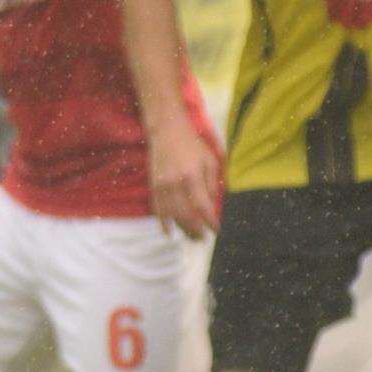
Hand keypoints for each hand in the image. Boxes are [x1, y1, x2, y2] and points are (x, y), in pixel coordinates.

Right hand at [148, 118, 221, 239]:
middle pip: (186, 215)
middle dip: (196, 230)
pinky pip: (158, 210)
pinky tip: (169, 232)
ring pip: (171, 215)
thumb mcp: (210, 161)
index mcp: (192, 176)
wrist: (167, 132)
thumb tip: (214, 205)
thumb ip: (212, 184)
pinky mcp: (154, 186)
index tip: (218, 231)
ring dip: (182, 229)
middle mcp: (175, 184)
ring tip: (192, 238)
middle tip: (204, 239)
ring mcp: (162, 186)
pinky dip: (163, 223)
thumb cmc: (192, 145)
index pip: (203, 206)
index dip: (210, 221)